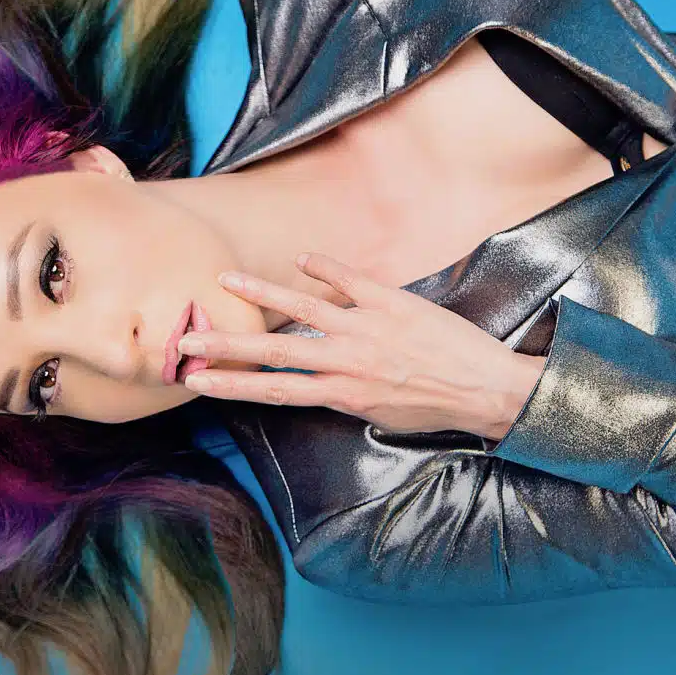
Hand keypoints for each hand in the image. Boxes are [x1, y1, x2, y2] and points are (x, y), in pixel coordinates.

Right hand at [178, 252, 545, 439]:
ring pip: (303, 309)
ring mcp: (368, 328)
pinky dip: (324, 268)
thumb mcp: (380, 415)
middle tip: (187, 338)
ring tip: (227, 282)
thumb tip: (313, 380)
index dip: (232, 385)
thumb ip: (342, 395)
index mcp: (343, 393)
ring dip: (261, 295)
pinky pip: (350, 280)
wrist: (488, 391)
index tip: (198, 381)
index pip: (275, 390)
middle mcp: (348, 361)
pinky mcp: (392, 302)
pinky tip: (299, 259)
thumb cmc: (434, 407)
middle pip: (274, 352)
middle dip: (226, 345)